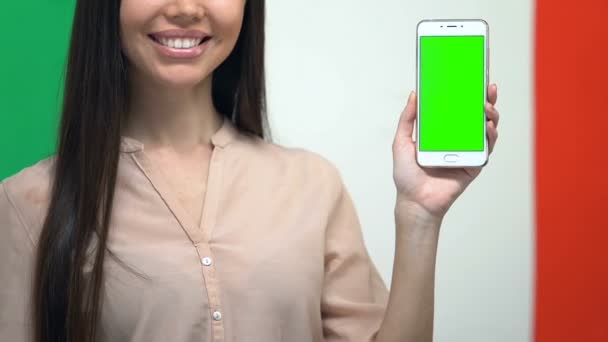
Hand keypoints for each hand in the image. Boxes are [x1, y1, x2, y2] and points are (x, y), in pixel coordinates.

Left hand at [392, 84, 499, 219]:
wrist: (414, 200)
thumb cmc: (406, 175)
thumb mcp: (401, 141)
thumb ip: (408, 118)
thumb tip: (414, 93)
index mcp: (441, 132)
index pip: (457, 109)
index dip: (466, 94)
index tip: (472, 78)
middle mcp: (457, 140)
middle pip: (476, 115)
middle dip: (486, 99)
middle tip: (487, 86)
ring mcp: (467, 151)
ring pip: (486, 129)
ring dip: (490, 114)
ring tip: (486, 105)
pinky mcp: (475, 165)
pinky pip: (487, 147)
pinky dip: (490, 135)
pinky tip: (486, 125)